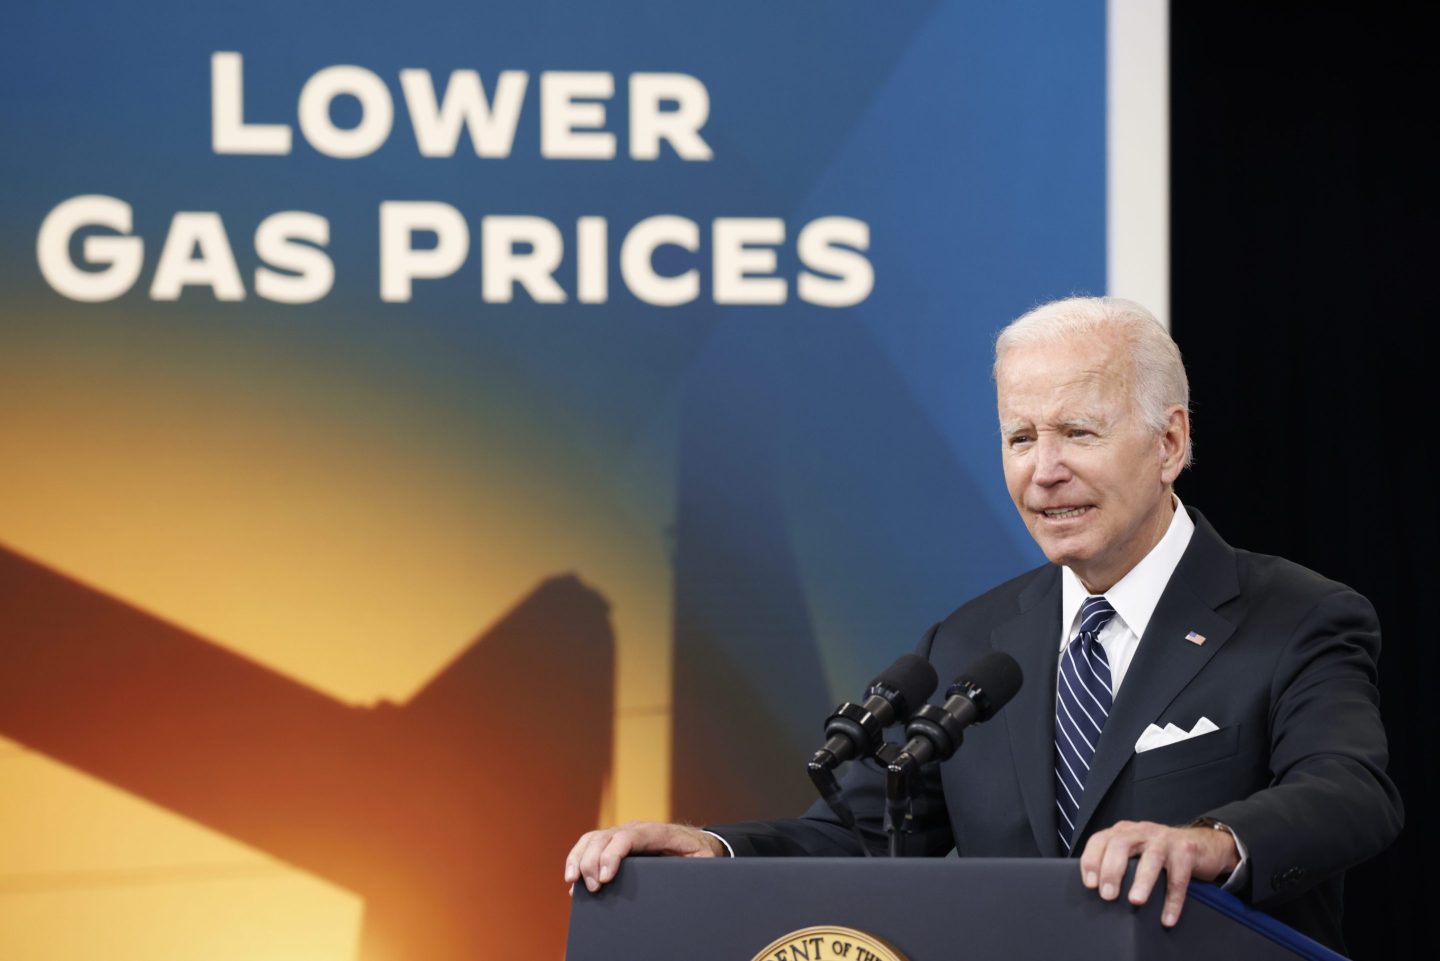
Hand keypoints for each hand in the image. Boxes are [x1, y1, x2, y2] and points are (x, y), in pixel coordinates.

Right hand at [564, 821, 725, 891]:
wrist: (698, 843)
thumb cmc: (700, 855)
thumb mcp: (702, 863)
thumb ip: (692, 869)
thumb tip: (679, 883)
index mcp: (658, 832)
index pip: (629, 837)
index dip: (613, 855)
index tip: (605, 878)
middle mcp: (636, 829)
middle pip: (605, 837)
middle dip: (593, 862)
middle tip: (593, 888)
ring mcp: (623, 833)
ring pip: (593, 838)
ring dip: (579, 859)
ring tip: (574, 882)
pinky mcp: (615, 842)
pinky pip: (590, 844)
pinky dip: (577, 858)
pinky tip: (573, 878)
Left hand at [1078, 820, 1239, 926]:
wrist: (1202, 844)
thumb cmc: (1161, 853)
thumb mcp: (1136, 852)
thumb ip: (1119, 862)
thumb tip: (1099, 892)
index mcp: (1124, 832)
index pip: (1100, 840)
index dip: (1091, 860)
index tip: (1089, 884)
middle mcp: (1141, 832)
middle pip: (1121, 845)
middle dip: (1111, 870)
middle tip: (1108, 895)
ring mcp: (1165, 840)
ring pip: (1151, 858)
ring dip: (1142, 881)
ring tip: (1135, 901)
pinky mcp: (1186, 851)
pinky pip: (1179, 877)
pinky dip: (1173, 900)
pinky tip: (1167, 919)